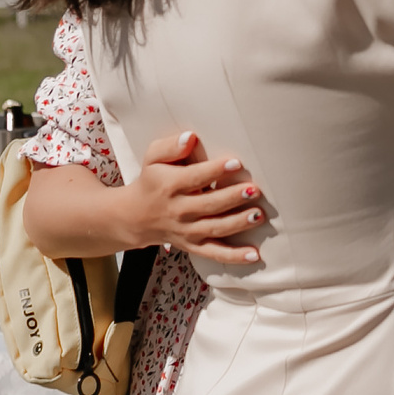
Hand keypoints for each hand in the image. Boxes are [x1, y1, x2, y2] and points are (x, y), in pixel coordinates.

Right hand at [123, 131, 264, 263]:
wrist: (135, 216)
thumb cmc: (152, 181)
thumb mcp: (152, 158)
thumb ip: (169, 146)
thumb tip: (190, 138)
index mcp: (169, 186)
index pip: (194, 178)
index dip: (215, 171)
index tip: (236, 163)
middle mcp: (178, 210)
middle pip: (208, 205)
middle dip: (232, 198)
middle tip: (254, 190)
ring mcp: (187, 231)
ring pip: (214, 229)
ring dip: (238, 223)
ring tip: (258, 215)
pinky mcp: (193, 245)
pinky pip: (214, 253)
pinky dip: (234, 256)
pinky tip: (254, 255)